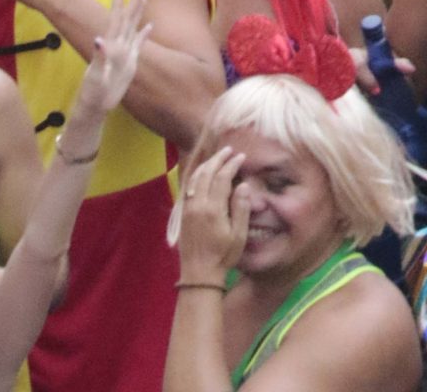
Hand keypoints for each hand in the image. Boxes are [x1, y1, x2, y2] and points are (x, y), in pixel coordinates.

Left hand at [72, 0, 151, 128]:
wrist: (95, 106)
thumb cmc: (92, 92)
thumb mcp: (95, 76)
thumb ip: (99, 57)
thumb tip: (98, 39)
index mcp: (111, 46)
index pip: (116, 20)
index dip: (118, 3)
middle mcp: (118, 46)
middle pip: (127, 19)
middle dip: (133, 1)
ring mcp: (124, 53)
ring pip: (133, 27)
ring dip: (138, 12)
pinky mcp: (130, 62)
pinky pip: (139, 44)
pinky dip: (145, 34)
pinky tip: (150, 26)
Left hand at [176, 147, 248, 284]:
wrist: (199, 275)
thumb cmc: (223, 256)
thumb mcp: (238, 235)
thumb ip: (240, 208)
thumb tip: (243, 184)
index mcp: (213, 209)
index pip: (222, 178)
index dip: (232, 164)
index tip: (240, 157)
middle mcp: (198, 205)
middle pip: (207, 173)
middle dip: (218, 159)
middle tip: (229, 150)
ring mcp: (188, 209)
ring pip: (195, 179)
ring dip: (206, 165)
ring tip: (217, 158)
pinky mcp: (184, 215)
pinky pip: (189, 188)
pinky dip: (197, 176)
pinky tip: (203, 174)